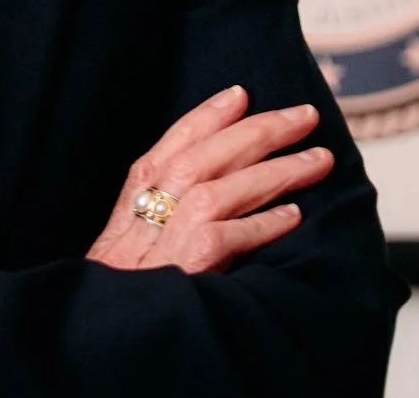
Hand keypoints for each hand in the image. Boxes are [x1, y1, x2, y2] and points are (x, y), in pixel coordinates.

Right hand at [85, 85, 333, 274]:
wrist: (99, 325)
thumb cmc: (120, 284)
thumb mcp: (129, 234)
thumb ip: (158, 206)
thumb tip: (209, 182)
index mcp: (136, 193)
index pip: (176, 141)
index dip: (210, 115)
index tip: (242, 94)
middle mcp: (152, 205)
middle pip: (210, 154)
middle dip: (260, 130)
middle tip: (304, 115)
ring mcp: (170, 234)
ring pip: (229, 187)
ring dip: (278, 170)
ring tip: (319, 159)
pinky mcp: (189, 265)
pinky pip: (235, 236)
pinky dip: (266, 223)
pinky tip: (296, 216)